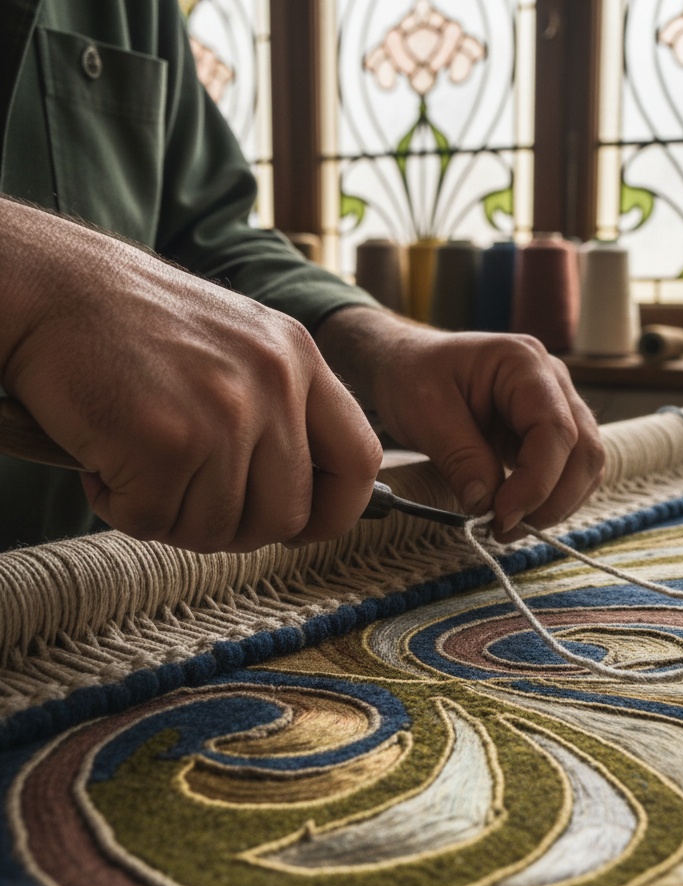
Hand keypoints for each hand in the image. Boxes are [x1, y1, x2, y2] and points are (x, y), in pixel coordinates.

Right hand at [0, 199, 381, 551]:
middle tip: (186, 496)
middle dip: (235, 526)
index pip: (360, 461)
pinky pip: (157, 522)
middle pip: (288, 515)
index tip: (301, 525)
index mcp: (300, 359)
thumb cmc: (133, 325)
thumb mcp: (237, 347)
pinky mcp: (168, 440)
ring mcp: (226, 412)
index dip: (335, 511)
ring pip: (221, 529)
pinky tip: (104, 458)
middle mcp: (275, 383)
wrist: (47, 285)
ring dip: (171, 515)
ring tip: (137, 461)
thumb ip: (279, 412)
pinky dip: (121, 505)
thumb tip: (303, 504)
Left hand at [318, 307, 603, 538]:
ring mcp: (559, 405)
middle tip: (504, 529)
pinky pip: (570, 472)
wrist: (408, 365)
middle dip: (552, 500)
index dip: (536, 481)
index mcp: (523, 362)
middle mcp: (553, 380)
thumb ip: (460, 458)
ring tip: (507, 526)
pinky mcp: (551, 432)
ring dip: (555, 505)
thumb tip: (486, 505)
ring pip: (586, 466)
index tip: (502, 515)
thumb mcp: (425, 412)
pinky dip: (551, 499)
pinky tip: (516, 513)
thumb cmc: (413, 376)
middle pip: (584, 450)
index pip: (555, 429)